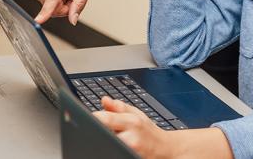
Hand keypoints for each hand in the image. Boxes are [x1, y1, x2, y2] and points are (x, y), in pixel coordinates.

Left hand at [95, 98, 231, 158]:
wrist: (168, 150)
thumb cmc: (151, 133)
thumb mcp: (137, 115)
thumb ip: (119, 107)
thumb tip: (104, 100)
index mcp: (131, 121)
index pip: (105, 118)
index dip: (92, 118)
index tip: (84, 116)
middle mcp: (131, 137)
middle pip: (104, 133)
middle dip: (97, 131)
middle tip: (94, 131)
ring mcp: (131, 150)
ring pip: (108, 146)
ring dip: (103, 142)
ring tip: (106, 139)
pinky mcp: (130, 157)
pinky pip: (113, 153)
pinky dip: (108, 150)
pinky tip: (109, 148)